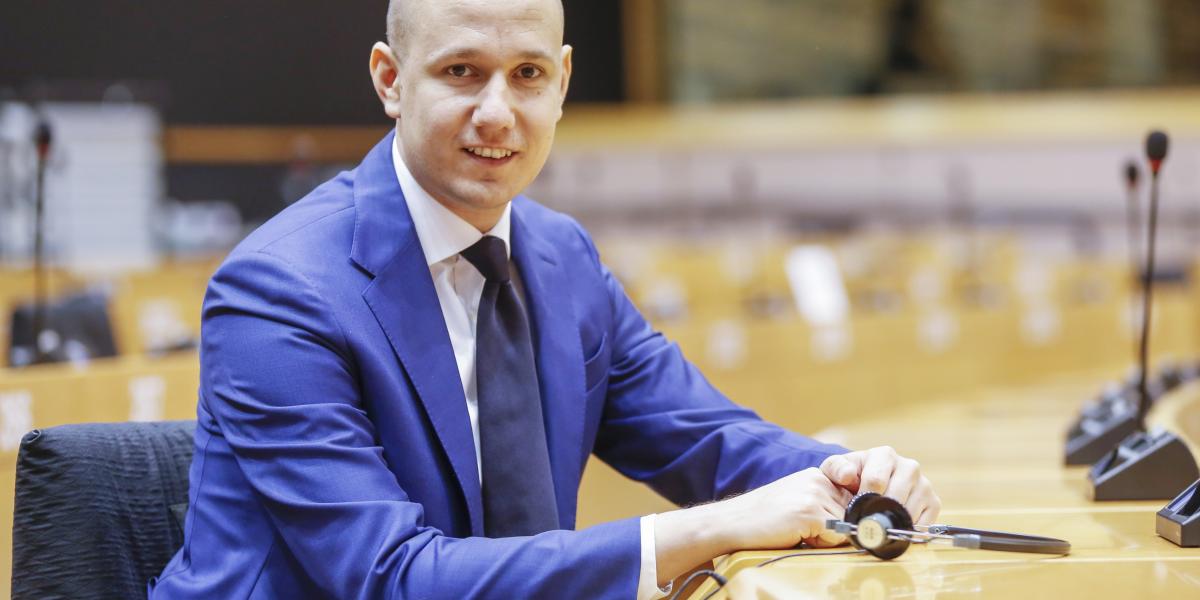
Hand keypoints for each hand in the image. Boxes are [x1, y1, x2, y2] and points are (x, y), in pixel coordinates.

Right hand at [723, 467, 854, 548]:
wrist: (734, 521)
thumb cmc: (764, 516)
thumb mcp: (798, 498)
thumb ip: (824, 502)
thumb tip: (856, 523)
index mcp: (818, 475)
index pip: (852, 500)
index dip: (838, 517)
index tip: (815, 520)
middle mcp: (819, 480)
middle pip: (851, 514)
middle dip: (833, 528)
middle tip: (801, 526)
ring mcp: (815, 494)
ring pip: (846, 526)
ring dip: (826, 536)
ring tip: (797, 529)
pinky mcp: (810, 511)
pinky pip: (836, 536)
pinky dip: (819, 542)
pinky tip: (795, 533)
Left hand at [820, 446, 941, 524]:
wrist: (867, 483)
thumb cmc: (850, 477)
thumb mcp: (835, 469)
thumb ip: (836, 468)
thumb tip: (848, 475)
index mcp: (885, 455)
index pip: (876, 481)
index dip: (864, 499)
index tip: (856, 509)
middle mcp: (909, 466)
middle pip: (895, 497)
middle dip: (878, 514)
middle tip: (866, 525)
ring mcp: (924, 485)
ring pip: (910, 512)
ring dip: (893, 524)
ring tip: (879, 527)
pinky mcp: (933, 502)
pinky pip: (925, 523)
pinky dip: (910, 531)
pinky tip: (895, 530)